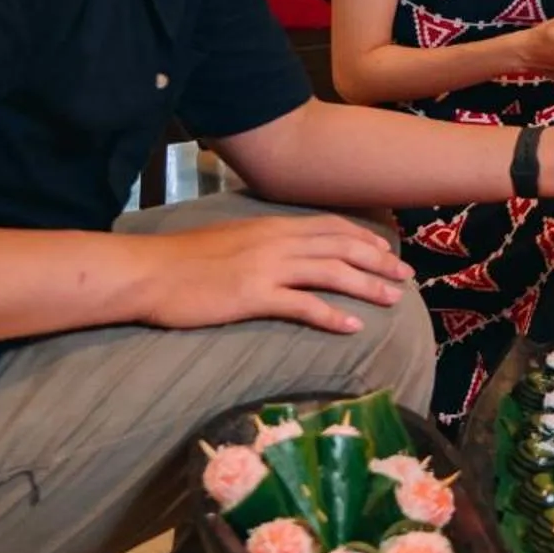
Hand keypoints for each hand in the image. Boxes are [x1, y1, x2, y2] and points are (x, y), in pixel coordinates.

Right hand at [136, 214, 414, 332]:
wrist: (148, 272)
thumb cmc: (183, 261)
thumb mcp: (231, 240)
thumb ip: (262, 243)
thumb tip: (286, 254)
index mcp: (271, 226)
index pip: (330, 227)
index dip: (363, 238)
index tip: (387, 250)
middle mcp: (276, 241)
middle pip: (340, 247)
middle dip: (378, 261)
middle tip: (405, 277)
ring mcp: (266, 267)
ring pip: (331, 273)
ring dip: (366, 287)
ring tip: (392, 301)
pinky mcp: (253, 295)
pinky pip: (303, 305)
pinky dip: (332, 315)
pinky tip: (352, 327)